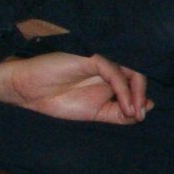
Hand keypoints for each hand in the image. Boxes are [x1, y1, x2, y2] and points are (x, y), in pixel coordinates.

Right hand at [0, 51, 150, 123]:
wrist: (29, 91)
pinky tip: (124, 105)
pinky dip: (123, 90)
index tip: (141, 116)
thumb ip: (118, 113)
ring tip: (134, 112)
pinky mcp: (92, 58)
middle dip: (142, 96)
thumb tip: (144, 111)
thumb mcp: (95, 113)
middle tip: (140, 115)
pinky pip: (114, 72)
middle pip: (137, 76)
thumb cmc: (58, 100)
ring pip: (130, 72)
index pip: (136, 84)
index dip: (142, 98)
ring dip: (137, 93)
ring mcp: (101, 62)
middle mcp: (109, 69)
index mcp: (110, 80)